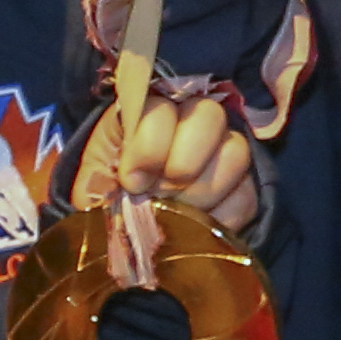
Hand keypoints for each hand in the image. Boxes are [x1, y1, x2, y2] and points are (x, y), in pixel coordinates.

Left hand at [102, 91, 265, 245]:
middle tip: (160, 195)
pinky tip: (199, 229)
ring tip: (179, 214)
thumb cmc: (105, 199)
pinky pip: (247, 194)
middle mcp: (190, 120)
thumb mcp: (92, 185)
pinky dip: (223, 216)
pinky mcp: (243, 187)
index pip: (162, 108)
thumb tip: (122, 188)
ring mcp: (223, 151)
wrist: (123, 231)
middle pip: (209, 116)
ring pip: (235, 151)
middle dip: (182, 163)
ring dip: (204, 190)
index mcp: (147, 114)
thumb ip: (100, 179)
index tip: (131, 181)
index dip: (149, 146)